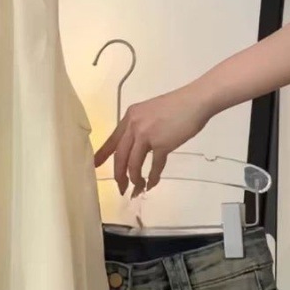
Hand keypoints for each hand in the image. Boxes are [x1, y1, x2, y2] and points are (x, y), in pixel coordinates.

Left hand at [93, 85, 213, 196]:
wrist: (195, 101)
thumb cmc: (177, 106)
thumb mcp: (149, 112)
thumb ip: (140, 127)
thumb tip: (137, 146)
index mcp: (129, 117)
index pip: (112, 140)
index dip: (102, 155)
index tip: (94, 166)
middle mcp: (134, 126)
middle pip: (120, 156)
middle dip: (119, 176)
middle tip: (121, 188)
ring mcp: (146, 135)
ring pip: (133, 164)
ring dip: (135, 179)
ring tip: (137, 189)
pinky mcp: (162, 144)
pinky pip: (154, 166)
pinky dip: (152, 177)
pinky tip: (152, 184)